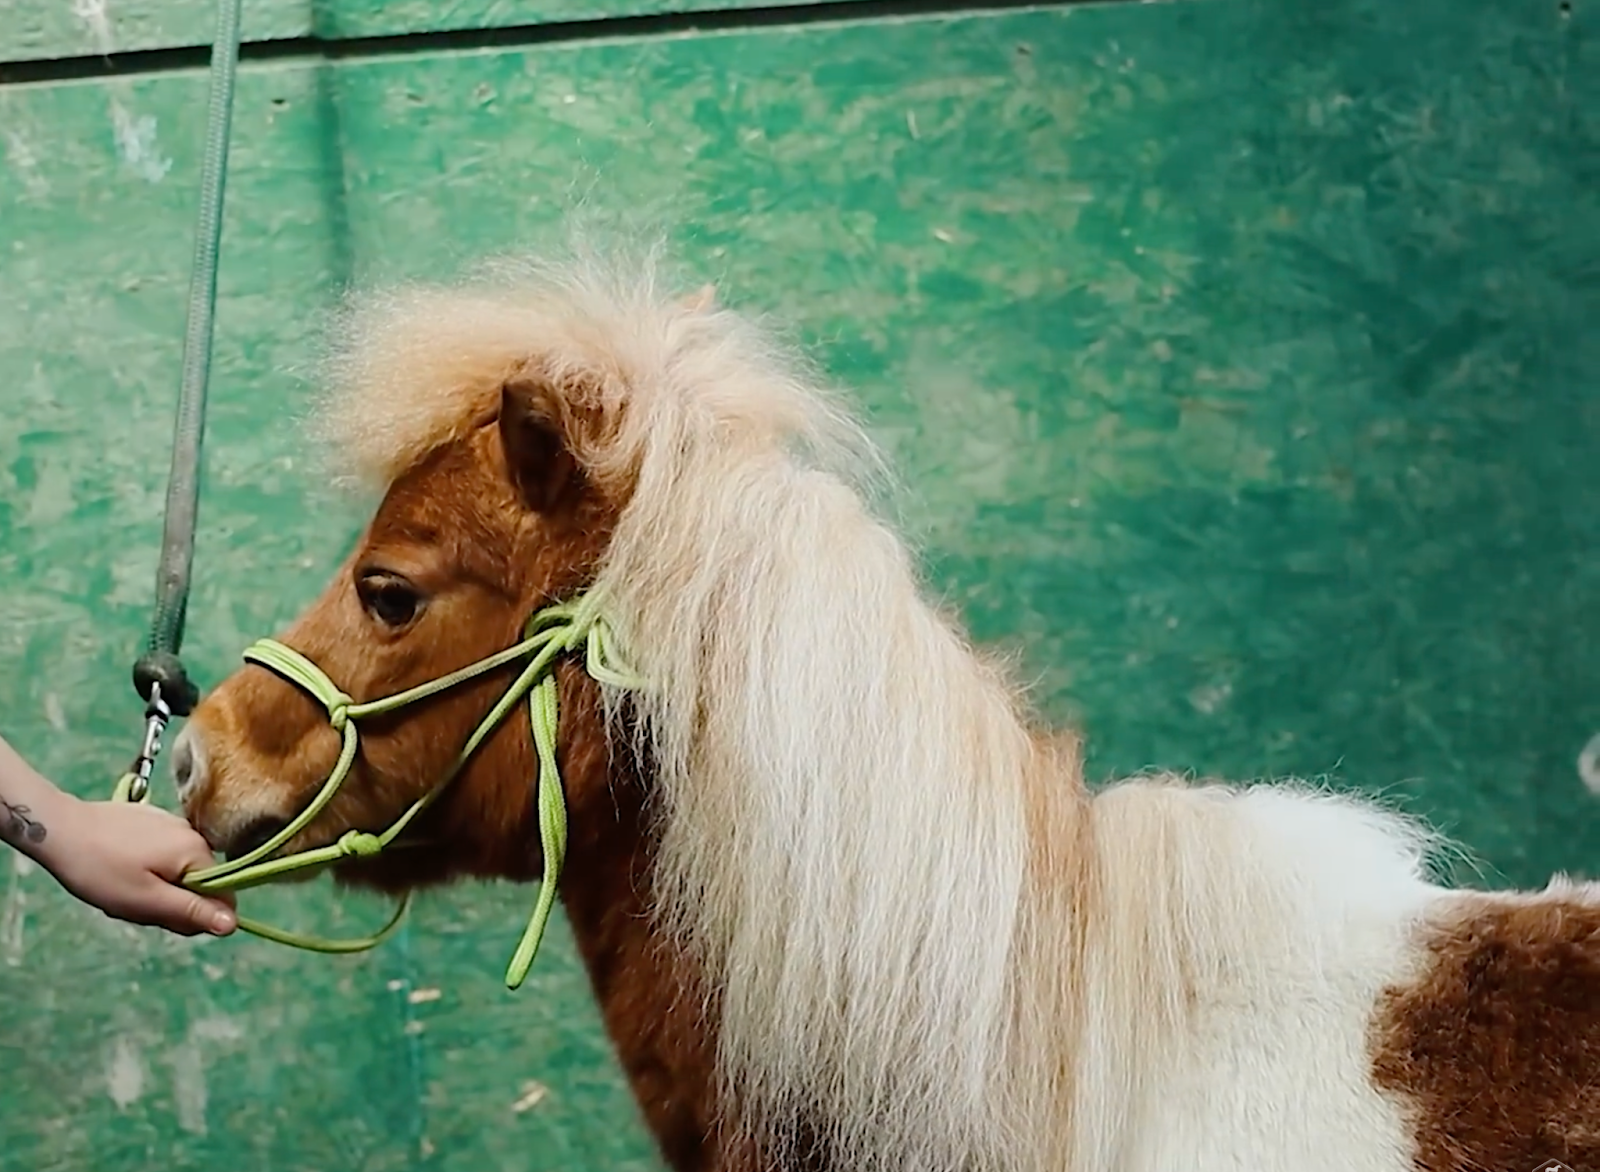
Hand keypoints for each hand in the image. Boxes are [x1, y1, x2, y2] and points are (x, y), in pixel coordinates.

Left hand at [40, 797, 237, 936]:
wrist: (59, 828)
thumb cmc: (100, 870)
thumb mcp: (144, 900)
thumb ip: (191, 912)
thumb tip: (234, 924)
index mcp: (196, 852)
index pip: (221, 897)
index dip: (194, 915)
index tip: (159, 915)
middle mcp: (193, 834)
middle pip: (200, 884)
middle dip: (172, 901)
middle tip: (134, 903)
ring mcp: (173, 824)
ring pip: (180, 871)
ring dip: (159, 887)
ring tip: (123, 886)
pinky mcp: (154, 821)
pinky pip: (165, 855)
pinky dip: (149, 869)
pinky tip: (121, 869)